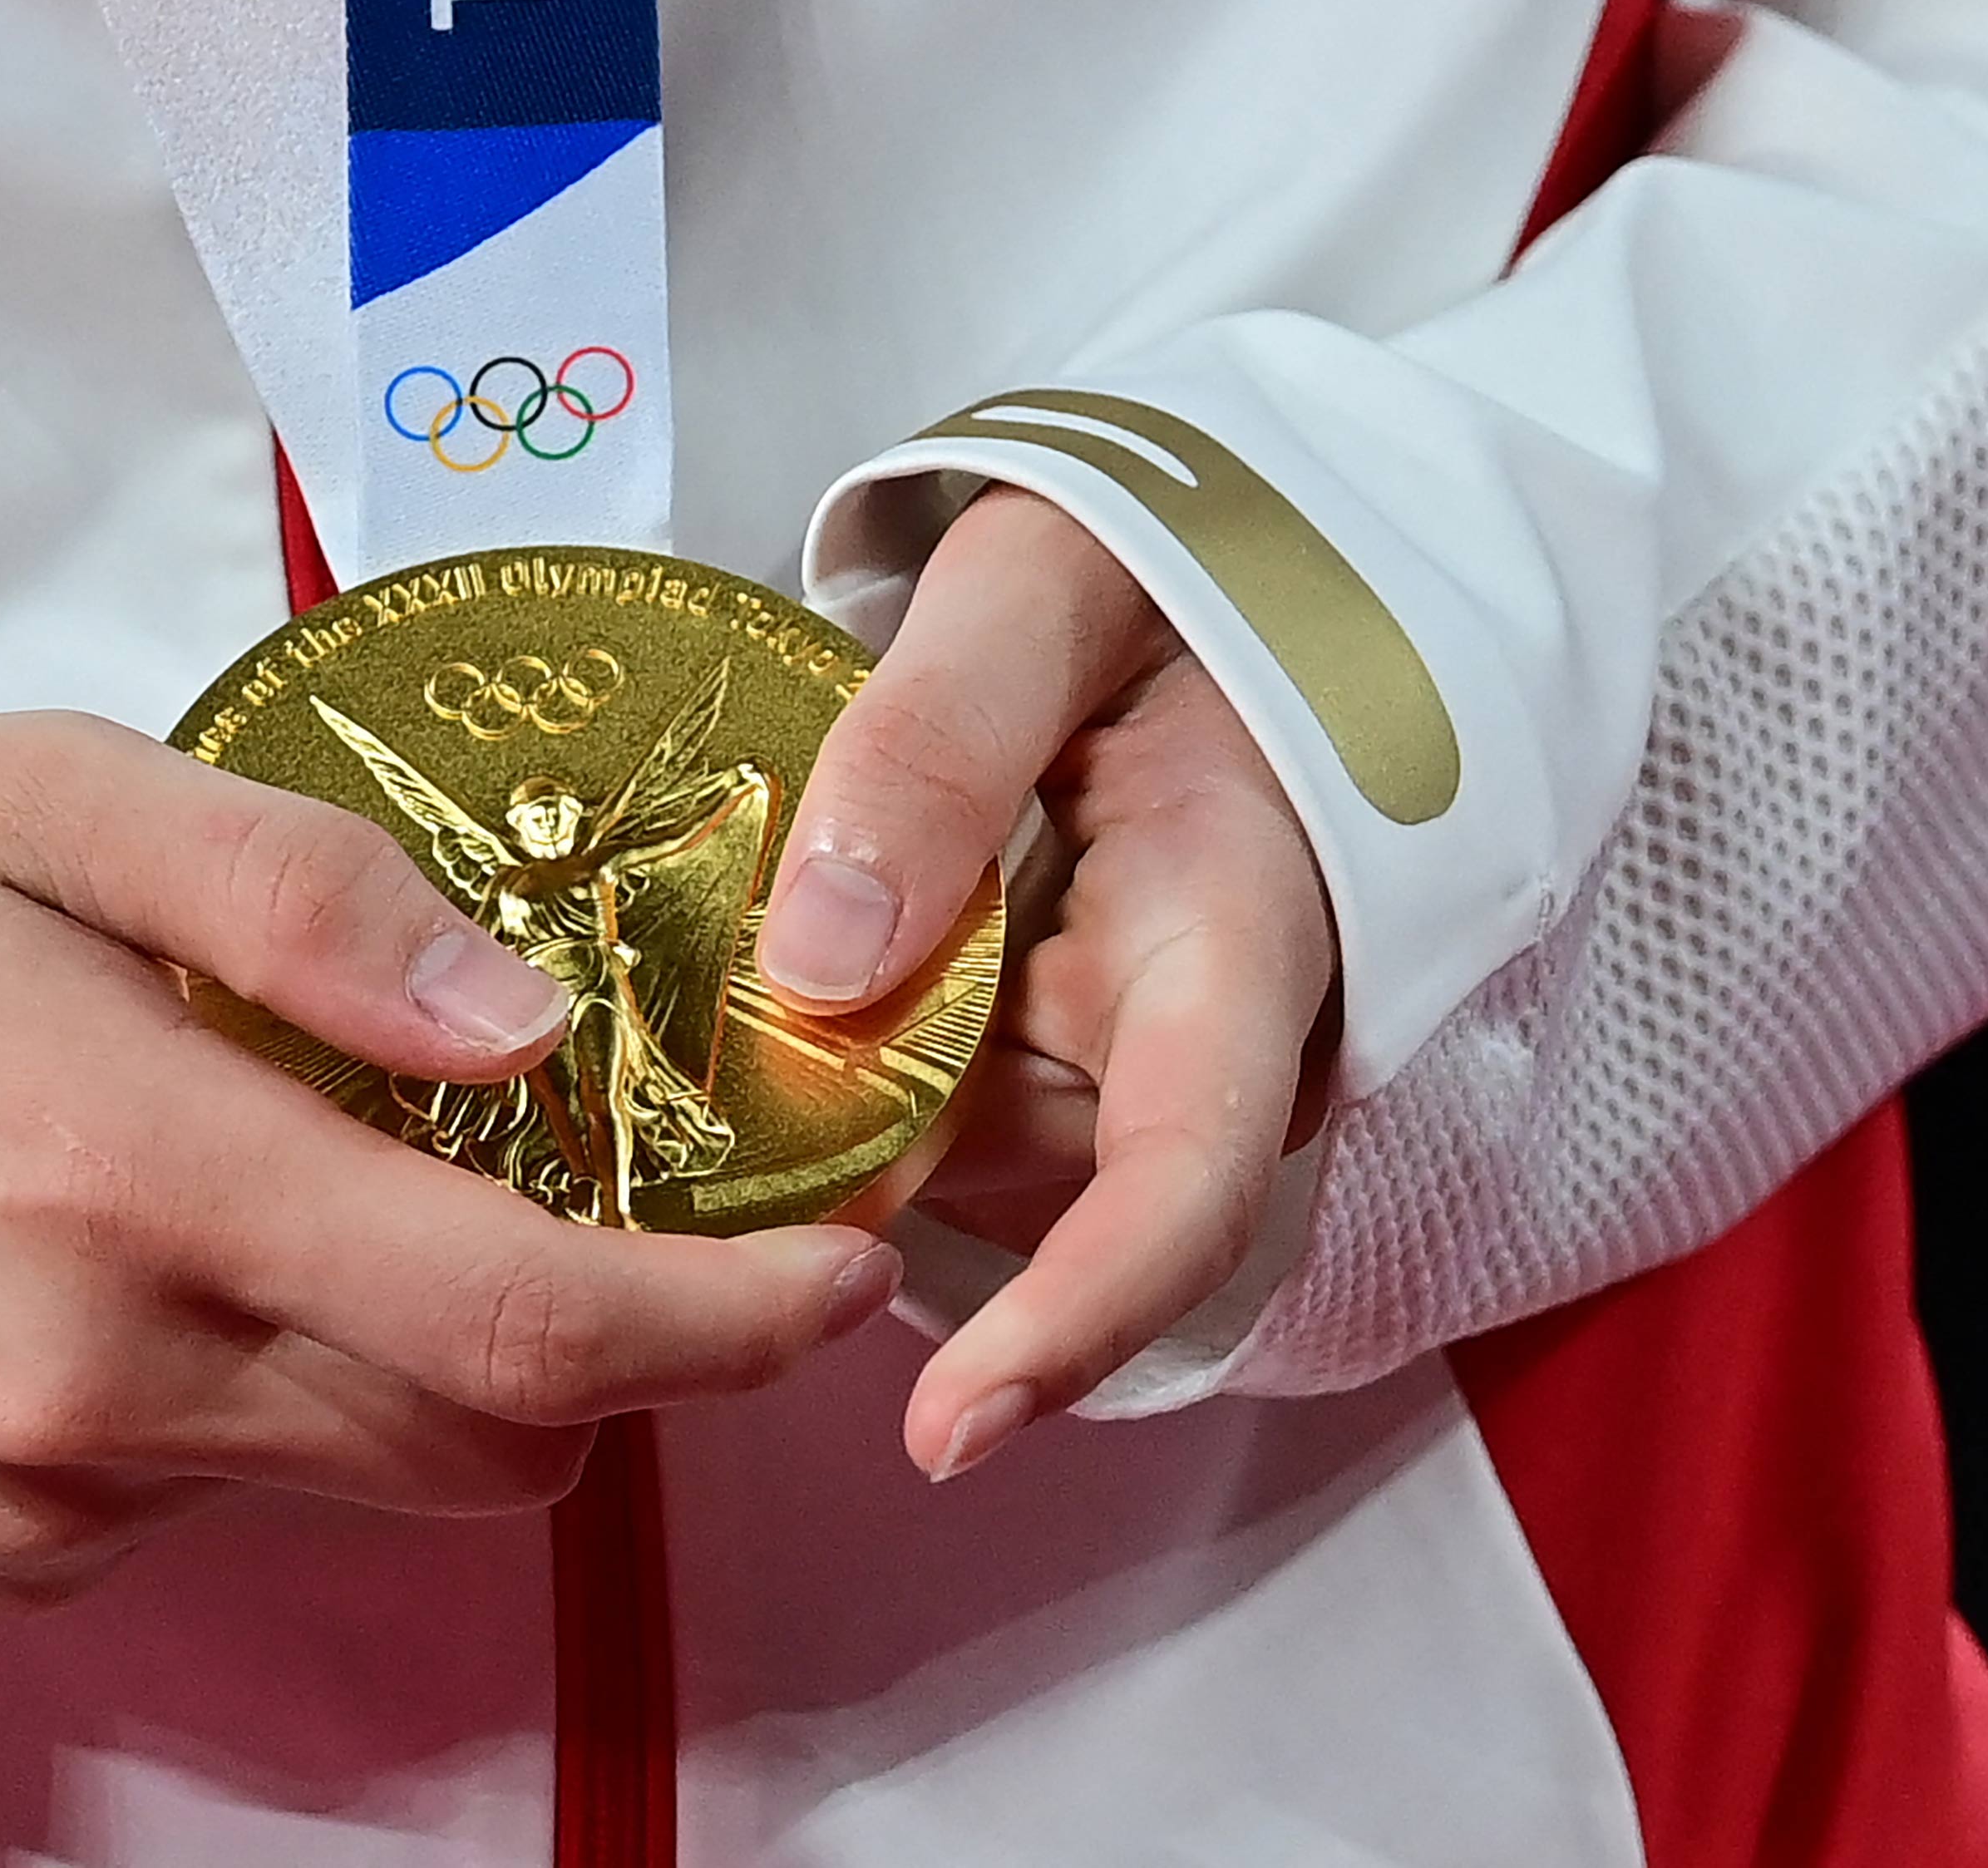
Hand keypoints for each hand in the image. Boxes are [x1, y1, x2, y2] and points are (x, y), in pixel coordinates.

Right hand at [0, 715, 899, 1601]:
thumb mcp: (41, 800)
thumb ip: (306, 898)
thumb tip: (530, 1020)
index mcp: (134, 1176)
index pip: (525, 1323)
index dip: (727, 1324)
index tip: (835, 1271)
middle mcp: (102, 1383)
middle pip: (485, 1445)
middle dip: (610, 1355)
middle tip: (621, 1215)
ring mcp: (41, 1498)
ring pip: (362, 1480)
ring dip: (438, 1375)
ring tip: (372, 1207)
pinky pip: (220, 1504)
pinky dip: (273, 1406)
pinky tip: (182, 1272)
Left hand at [757, 485, 1332, 1481]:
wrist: (1202, 559)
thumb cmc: (1157, 555)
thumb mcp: (1040, 583)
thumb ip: (941, 742)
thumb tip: (824, 959)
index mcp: (1237, 935)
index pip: (1187, 1184)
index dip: (1079, 1319)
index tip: (951, 1433)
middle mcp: (1198, 1036)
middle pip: (1018, 1184)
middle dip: (871, 1133)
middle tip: (750, 974)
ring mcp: (1128, 1047)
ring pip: (958, 1154)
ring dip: (852, 1079)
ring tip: (801, 906)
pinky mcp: (1063, 1040)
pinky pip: (938, 1102)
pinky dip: (855, 1056)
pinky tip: (814, 953)